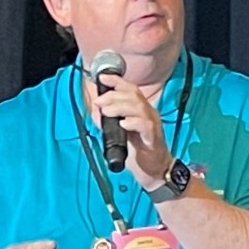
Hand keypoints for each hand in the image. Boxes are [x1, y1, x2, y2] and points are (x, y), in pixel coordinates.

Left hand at [88, 74, 170, 189]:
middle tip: (99, 102)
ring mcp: (153, 125)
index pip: (131, 89)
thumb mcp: (119, 133)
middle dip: (114, 95)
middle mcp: (148, 114)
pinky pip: (146, 126)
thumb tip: (95, 110)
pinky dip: (133, 122)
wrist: (153, 171)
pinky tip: (123, 124)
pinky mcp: (154, 139)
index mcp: (141, 110)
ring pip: (139, 107)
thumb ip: (108, 121)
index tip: (102, 77)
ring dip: (120, 107)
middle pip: (134, 95)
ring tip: (107, 112)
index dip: (117, 81)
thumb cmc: (138, 152)